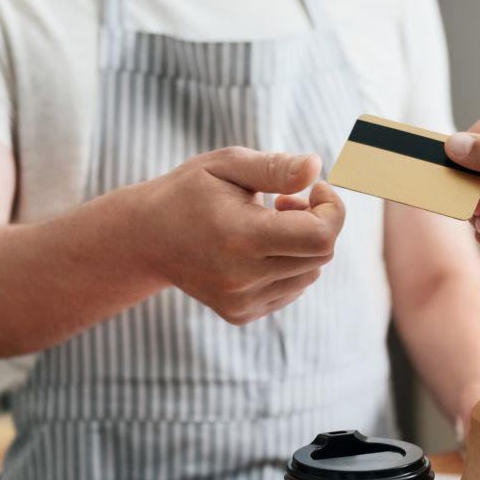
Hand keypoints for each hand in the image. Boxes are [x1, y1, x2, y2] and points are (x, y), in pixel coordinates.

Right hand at [122, 147, 344, 324]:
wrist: (146, 238)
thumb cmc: (189, 192)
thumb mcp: (226, 165)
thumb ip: (274, 167)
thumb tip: (316, 169)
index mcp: (241, 237)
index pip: (320, 237)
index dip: (333, 209)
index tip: (316, 189)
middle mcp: (242, 278)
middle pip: (321, 254)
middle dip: (317, 222)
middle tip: (285, 201)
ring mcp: (242, 301)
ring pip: (310, 273)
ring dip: (301, 245)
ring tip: (266, 223)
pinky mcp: (241, 313)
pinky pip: (292, 288)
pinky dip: (288, 266)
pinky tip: (257, 249)